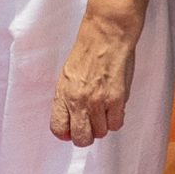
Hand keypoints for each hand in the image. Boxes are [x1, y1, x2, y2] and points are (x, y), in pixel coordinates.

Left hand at [50, 0, 148, 147]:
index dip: (67, 133)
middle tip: (92, 124)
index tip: (74, 129)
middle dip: (87, 135)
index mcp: (63, 94)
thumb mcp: (67, 76)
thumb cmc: (88, 52)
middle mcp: (77, 100)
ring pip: (101, 133)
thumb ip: (67, 100)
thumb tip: (68, 124)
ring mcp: (97, 101)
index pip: (58, 128)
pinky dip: (116, 118)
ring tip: (105, 108)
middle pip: (81, 138)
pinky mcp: (116, 99)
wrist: (106, 35)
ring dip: (104, 124)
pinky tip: (115, 105)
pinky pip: (116, 124)